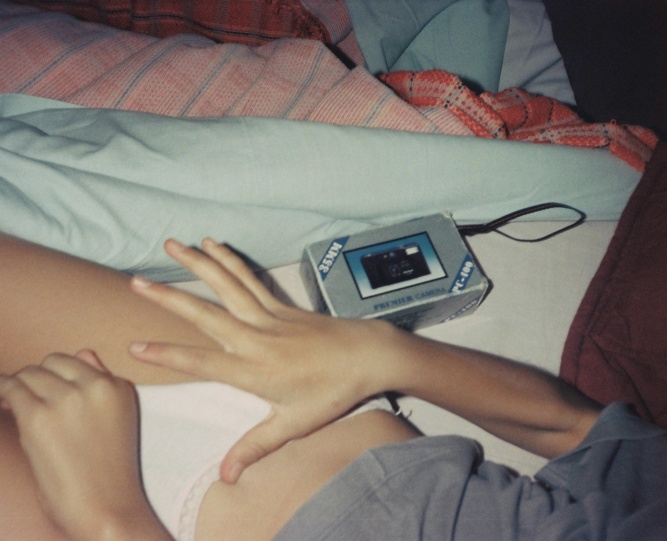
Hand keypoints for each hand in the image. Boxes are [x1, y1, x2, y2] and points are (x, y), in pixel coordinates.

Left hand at [0, 350, 170, 540]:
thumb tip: (83, 352)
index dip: (54, 377)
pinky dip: (3, 395)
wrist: (105, 506)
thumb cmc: (107, 471)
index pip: (77, 362)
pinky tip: (2, 404)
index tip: (42, 392)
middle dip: (36, 380)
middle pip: (51, 363)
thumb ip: (101, 383)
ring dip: (18, 389)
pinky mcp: (40, 415)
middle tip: (24, 401)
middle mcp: (97, 385)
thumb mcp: (116, 420)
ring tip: (13, 407)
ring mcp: (68, 398)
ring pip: (29, 374)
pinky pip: (11, 390)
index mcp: (119, 386)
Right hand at [128, 238, 405, 482]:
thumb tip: (227, 474)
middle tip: (136, 281)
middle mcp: (256, 338)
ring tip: (171, 244)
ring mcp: (268, 317)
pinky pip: (249, 278)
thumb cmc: (333, 391)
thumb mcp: (294, 424)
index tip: (134, 347)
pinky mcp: (281, 305)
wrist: (369, 355)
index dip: (167, 355)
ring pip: (226, 285)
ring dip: (197, 264)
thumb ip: (256, 445)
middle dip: (168, 297)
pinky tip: (213, 245)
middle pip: (205, 314)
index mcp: (254, 370)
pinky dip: (229, 260)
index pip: (201, 362)